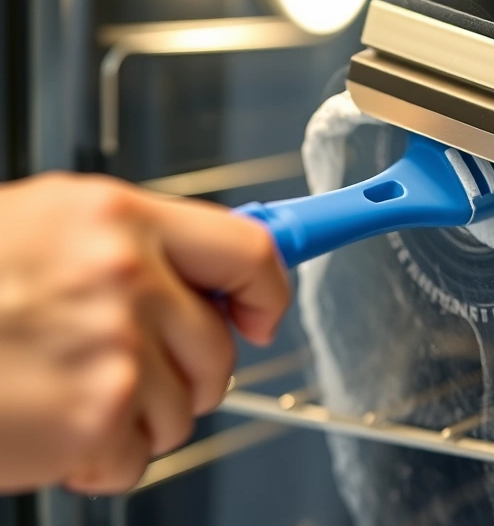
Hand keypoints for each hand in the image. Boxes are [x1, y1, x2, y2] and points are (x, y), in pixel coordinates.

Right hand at [0, 173, 289, 493]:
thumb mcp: (44, 228)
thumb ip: (131, 246)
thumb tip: (208, 277)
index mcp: (118, 217)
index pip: (250, 251)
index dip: (266, 292)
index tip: (260, 314)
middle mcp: (127, 275)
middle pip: (220, 347)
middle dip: (186, 374)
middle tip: (129, 373)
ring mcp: (115, 348)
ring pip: (183, 409)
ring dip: (136, 418)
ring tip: (64, 392)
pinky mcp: (96, 417)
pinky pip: (139, 457)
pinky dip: (102, 459)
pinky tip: (50, 427)